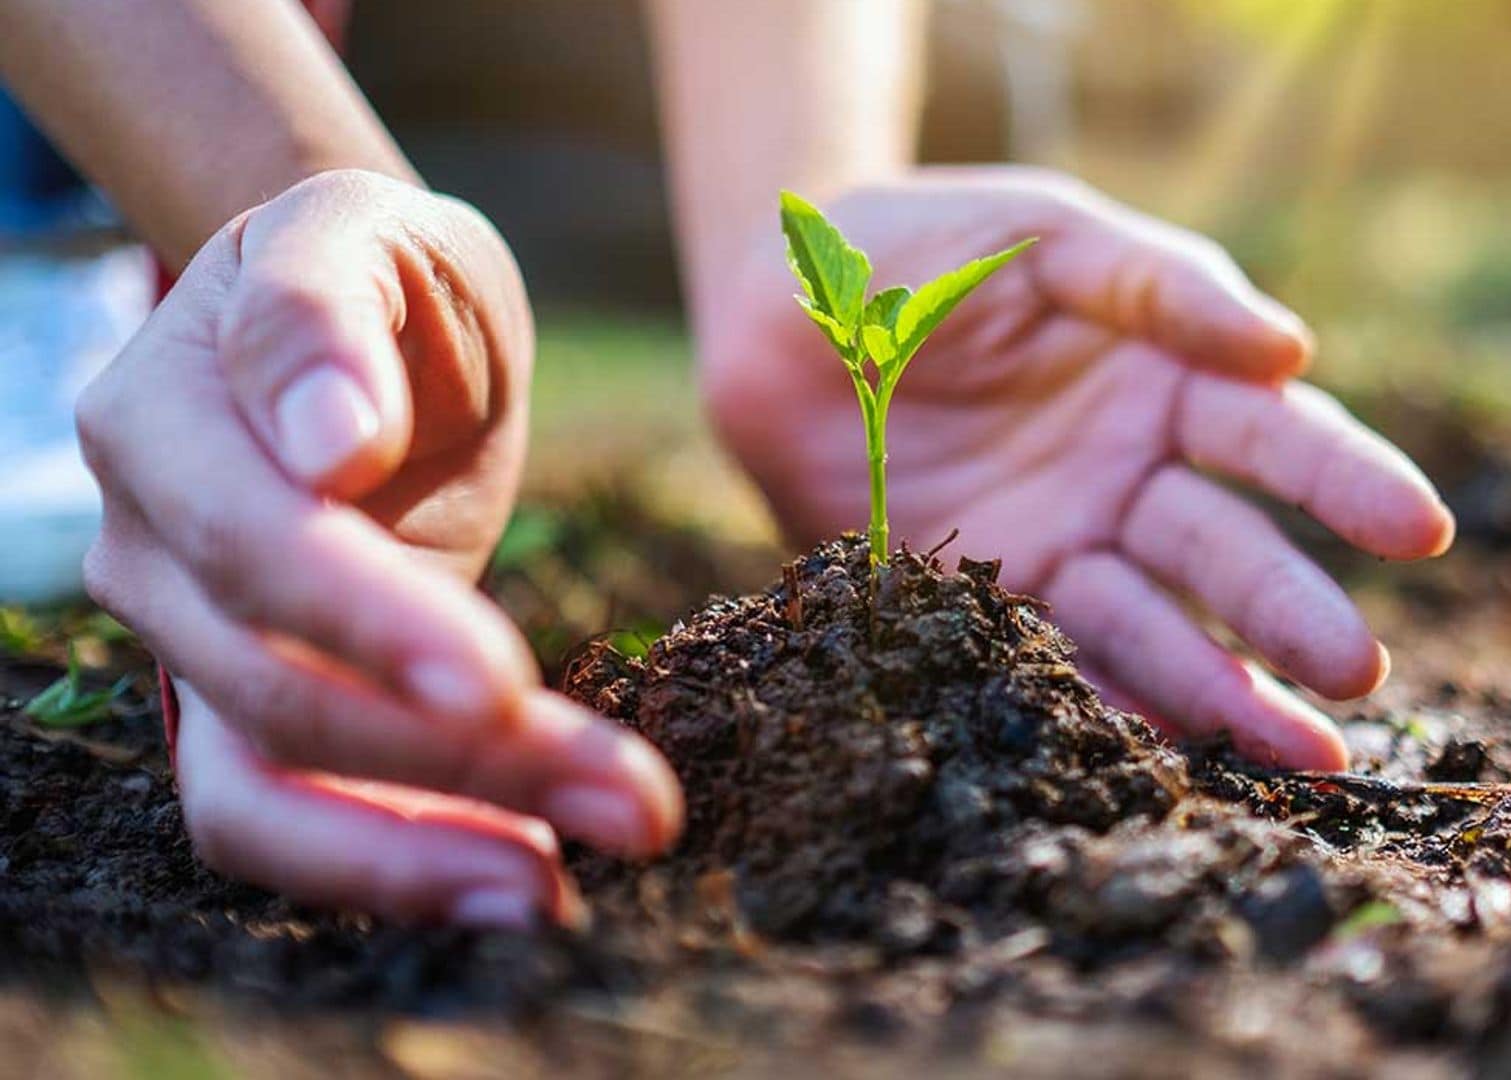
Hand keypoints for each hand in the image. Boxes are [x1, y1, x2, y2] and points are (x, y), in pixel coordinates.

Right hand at [78, 171, 680, 927]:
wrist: (368, 334)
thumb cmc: (379, 274)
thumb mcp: (362, 235)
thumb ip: (325, 316)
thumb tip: (330, 440)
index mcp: (162, 420)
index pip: (257, 544)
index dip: (367, 623)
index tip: (503, 681)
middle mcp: (152, 552)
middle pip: (278, 692)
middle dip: (460, 759)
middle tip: (635, 803)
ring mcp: (191, 646)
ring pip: (268, 792)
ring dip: (424, 852)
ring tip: (569, 890)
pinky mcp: (256, 713)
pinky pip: (300, 818)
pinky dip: (403, 860)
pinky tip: (529, 876)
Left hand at [703, 168, 1452, 769]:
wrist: (779, 304)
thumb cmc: (927, 246)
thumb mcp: (1045, 235)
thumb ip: (1159, 284)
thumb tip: (1293, 349)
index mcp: (1164, 379)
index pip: (1272, 435)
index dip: (1345, 480)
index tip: (1418, 528)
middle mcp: (1126, 473)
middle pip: (1225, 549)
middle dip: (1294, 611)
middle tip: (1361, 672)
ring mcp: (1056, 540)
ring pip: (1155, 622)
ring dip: (1227, 687)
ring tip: (1305, 753)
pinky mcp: (974, 593)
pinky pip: (1050, 655)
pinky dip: (1108, 707)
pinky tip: (1168, 755)